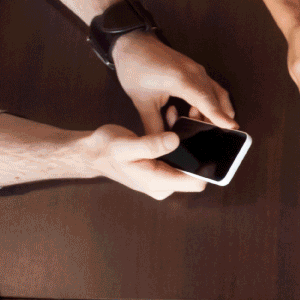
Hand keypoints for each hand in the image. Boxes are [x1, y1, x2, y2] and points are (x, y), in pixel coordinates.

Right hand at [81, 123, 206, 199]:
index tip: (207, 139)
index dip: (207, 164)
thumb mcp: (126, 145)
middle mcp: (164, 184)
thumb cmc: (106, 149)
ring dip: (189, 140)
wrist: (92, 153)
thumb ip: (151, 144)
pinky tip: (173, 120)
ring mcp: (163, 178)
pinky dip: (179, 140)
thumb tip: (176, 140)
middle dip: (199, 146)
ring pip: (188, 161)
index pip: (196, 182)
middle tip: (195, 118)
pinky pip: (178, 156)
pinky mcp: (161, 169)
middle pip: (195, 170)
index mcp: (158, 182)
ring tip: (184, 115)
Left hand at [111, 30, 236, 134]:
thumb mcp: (141, 101)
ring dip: (217, 110)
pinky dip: (213, 102)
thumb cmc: (135, 67)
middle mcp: (194, 72)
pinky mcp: (196, 70)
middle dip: (219, 119)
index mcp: (180, 79)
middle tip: (214, 137)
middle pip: (217, 99)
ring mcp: (197, 70)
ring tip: (207, 126)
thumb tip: (161, 145)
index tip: (232, 127)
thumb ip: (154, 126)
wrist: (132, 44)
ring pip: (218, 93)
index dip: (218, 115)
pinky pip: (212, 88)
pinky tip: (202, 112)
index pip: (205, 100)